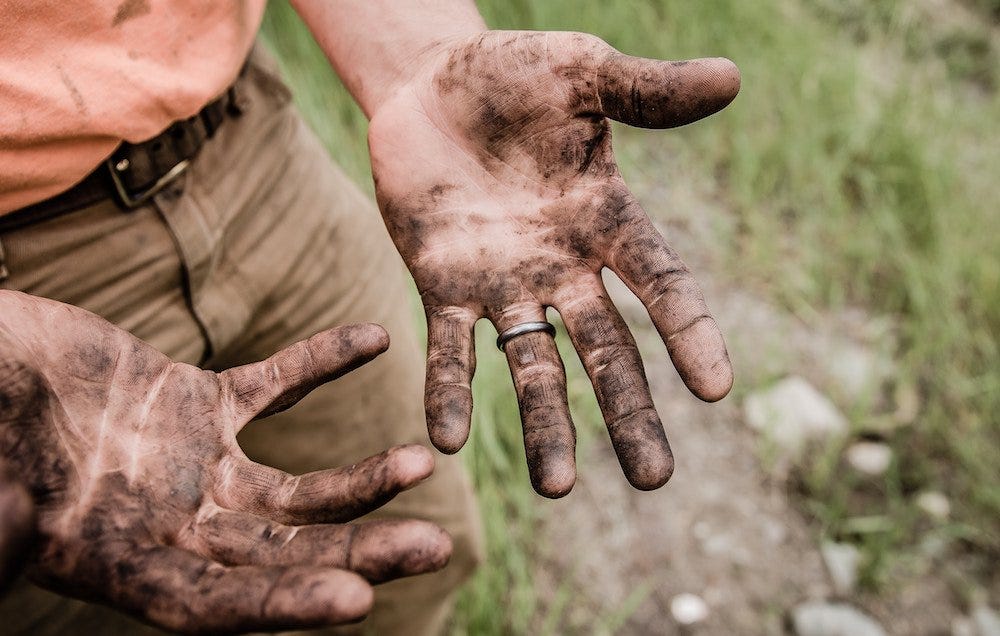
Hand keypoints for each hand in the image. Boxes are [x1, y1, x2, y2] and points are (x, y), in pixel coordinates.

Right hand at [0, 291, 450, 632]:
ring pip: (295, 487)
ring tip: (422, 463)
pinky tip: (374, 338)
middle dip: (357, 552)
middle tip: (436, 549)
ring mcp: (194, 465)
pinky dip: (321, 361)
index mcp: (120, 562)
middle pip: (281, 552)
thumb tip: (10, 550)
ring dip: (360, 478)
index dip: (282, 603)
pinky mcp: (200, 403)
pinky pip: (275, 384)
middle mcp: (171, 525)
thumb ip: (1, 522)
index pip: (213, 602)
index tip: (358, 602)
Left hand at [369, 31, 737, 496]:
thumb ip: (647, 90)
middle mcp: (563, 265)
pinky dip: (448, 391)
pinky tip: (446, 441)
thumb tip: (732, 77)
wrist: (429, 85)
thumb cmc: (513, 75)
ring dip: (544, 424)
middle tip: (655, 480)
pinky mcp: (442, 285)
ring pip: (531, 364)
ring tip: (555, 489)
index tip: (718, 388)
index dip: (689, 331)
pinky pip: (448, 347)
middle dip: (628, 412)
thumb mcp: (582, 72)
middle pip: (606, 349)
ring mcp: (503, 282)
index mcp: (606, 219)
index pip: (660, 282)